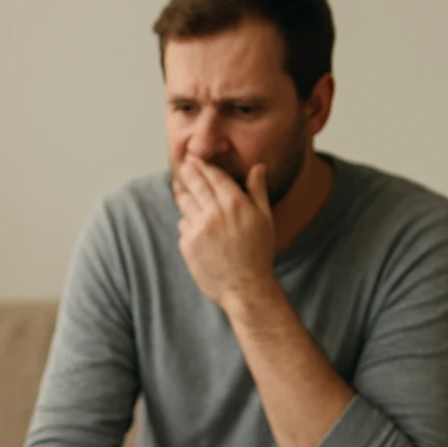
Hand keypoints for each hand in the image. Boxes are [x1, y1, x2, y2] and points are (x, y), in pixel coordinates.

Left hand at [172, 158, 276, 312]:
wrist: (245, 287)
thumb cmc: (258, 253)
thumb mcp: (265, 219)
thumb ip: (257, 191)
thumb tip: (258, 167)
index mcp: (235, 203)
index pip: (213, 176)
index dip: (202, 165)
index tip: (194, 159)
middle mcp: (215, 212)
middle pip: (195, 184)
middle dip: (188, 172)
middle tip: (184, 164)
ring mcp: (199, 228)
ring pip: (185, 203)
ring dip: (184, 195)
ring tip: (183, 190)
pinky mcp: (187, 244)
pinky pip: (183, 226)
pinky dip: (188, 224)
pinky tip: (195, 227)